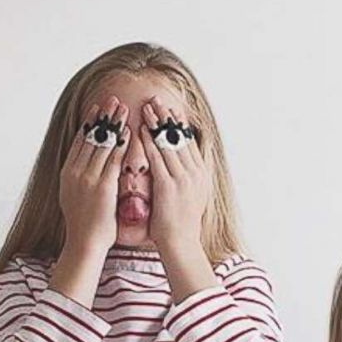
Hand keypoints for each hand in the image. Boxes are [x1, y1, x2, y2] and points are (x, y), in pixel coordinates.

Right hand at [59, 96, 129, 252]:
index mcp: (68, 172)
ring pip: (103, 143)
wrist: (84, 242)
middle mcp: (75, 171)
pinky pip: (113, 159)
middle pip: (91, 136)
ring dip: (114, 123)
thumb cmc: (84, 222)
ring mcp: (88, 177)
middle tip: (113, 99)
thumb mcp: (75, 195)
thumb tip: (87, 166)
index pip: (80, 139)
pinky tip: (128, 131)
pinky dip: (121, 143)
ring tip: (123, 107)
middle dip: (103, 116)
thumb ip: (80, 178)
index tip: (98, 107)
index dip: (90, 122)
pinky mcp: (102, 186)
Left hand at [140, 95, 208, 250]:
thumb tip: (181, 165)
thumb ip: (186, 177)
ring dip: (156, 122)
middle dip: (167, 116)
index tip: (170, 107)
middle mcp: (194, 172)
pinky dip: (149, 141)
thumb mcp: (190, 195)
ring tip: (147, 106)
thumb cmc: (180, 223)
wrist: (181, 243)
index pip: (188, 140)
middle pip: (179, 137)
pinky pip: (157, 157)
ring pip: (168, 143)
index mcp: (200, 173)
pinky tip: (140, 129)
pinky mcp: (169, 186)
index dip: (178, 122)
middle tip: (157, 98)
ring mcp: (183, 178)